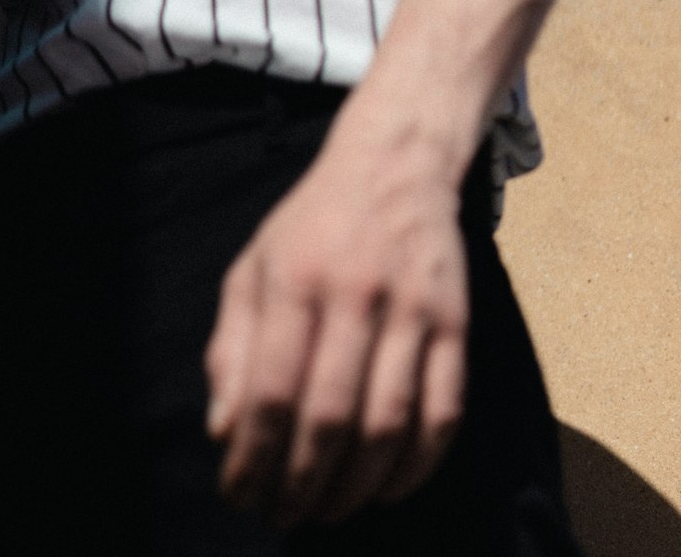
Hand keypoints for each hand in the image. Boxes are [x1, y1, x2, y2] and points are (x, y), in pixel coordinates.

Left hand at [203, 124, 468, 526]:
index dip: (253, 456)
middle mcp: (354, 292)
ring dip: (357, 484)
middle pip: (328, 415)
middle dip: (301, 483)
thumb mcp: (253, 266)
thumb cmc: (312, 224)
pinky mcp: (456, 320)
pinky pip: (443, 410)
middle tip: (283, 516)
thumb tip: (224, 431)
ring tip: (330, 510)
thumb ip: (231, 346)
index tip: (241, 495)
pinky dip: (417, 464)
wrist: (395, 164)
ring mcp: (412, 307)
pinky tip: (388, 487)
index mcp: (295, 277)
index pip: (270, 389)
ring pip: (388, 422)